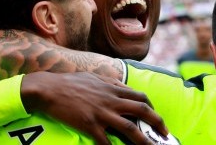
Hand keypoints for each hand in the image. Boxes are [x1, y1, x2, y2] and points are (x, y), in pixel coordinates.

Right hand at [21, 71, 167, 144]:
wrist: (50, 89)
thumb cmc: (71, 82)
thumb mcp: (94, 77)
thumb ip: (111, 83)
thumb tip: (123, 87)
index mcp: (113, 88)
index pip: (141, 97)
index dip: (152, 108)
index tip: (156, 117)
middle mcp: (111, 100)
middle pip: (143, 111)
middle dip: (158, 123)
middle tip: (165, 133)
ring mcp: (102, 114)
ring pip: (130, 129)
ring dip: (144, 141)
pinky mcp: (90, 125)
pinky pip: (106, 142)